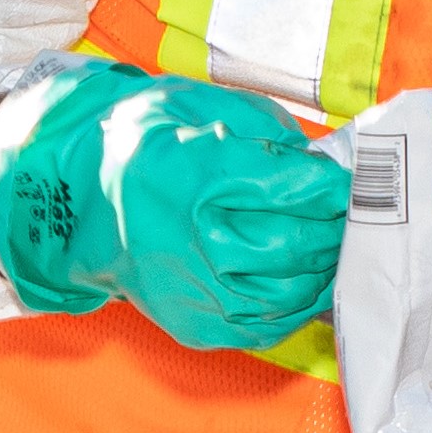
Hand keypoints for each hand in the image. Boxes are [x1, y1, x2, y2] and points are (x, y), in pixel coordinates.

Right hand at [0, 60, 350, 351]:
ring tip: (338, 246)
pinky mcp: (192, 324)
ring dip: (324, 269)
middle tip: (357, 214)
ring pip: (288, 290)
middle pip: (294, 241)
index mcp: (191, 171)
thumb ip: (264, 130)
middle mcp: (188, 237)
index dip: (333, 185)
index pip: (290, 185)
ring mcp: (189, 289)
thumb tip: (323, 163)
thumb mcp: (199, 106)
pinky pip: (264, 326)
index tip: (355, 181)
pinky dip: (297, 306)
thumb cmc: (144, 142)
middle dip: (337, 227)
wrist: (74, 199)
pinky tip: (309, 282)